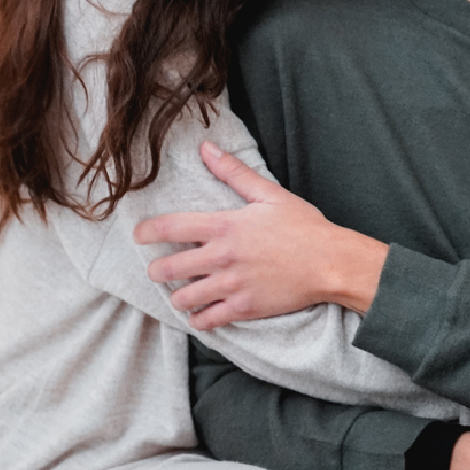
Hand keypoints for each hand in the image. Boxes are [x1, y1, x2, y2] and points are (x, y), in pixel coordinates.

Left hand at [132, 141, 387, 328]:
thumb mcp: (268, 194)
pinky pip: (208, 320)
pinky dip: (198, 319)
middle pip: (169, 268)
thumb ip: (233, 173)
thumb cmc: (303, 226)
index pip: (171, 227)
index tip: (138, 235)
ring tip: (179, 294)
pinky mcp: (244, 308)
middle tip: (156, 270)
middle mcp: (222, 257)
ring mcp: (231, 285)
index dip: (147, 231)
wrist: (331, 263)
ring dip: (176, 297)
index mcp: (224, 226)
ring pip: (184, 298)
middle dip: (156, 270)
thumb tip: (206, 148)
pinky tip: (198, 315)